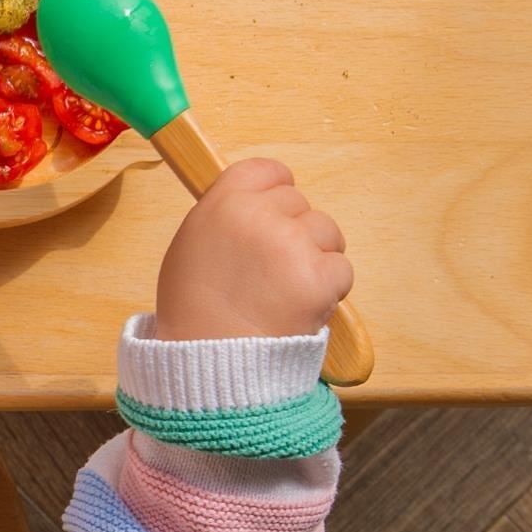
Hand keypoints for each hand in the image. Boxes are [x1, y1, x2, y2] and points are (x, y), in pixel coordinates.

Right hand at [153, 159, 353, 342]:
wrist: (208, 360)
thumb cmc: (193, 309)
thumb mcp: (190, 247)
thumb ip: (224, 217)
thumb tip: (256, 206)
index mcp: (223, 203)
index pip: (269, 171)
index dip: (273, 193)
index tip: (271, 215)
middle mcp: (259, 216)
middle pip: (299, 203)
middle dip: (293, 230)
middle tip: (270, 268)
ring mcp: (293, 245)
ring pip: (327, 232)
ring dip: (315, 256)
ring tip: (284, 289)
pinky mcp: (320, 277)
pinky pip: (341, 268)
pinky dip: (328, 287)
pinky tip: (298, 304)